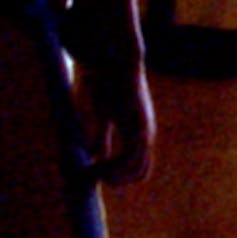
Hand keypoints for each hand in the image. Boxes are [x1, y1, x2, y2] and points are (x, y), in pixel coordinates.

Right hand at [73, 61, 153, 184]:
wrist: (112, 57)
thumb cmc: (105, 81)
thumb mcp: (102, 114)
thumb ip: (102, 136)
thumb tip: (95, 156)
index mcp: (137, 132)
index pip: (135, 166)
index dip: (117, 175)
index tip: (93, 173)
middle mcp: (145, 134)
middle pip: (139, 172)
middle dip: (116, 180)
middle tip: (91, 178)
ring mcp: (144, 130)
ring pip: (136, 169)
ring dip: (113, 178)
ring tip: (91, 174)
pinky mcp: (137, 125)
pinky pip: (129, 158)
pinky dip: (112, 168)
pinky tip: (95, 166)